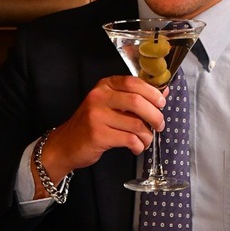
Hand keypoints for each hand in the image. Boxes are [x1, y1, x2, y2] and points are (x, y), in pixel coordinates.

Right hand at [33, 75, 166, 190]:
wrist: (67, 144)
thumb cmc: (92, 124)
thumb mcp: (110, 104)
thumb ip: (134, 98)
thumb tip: (163, 93)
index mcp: (105, 85)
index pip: (133, 83)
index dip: (152, 93)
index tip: (161, 103)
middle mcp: (99, 97)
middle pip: (137, 102)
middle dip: (155, 116)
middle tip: (159, 125)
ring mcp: (97, 116)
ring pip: (136, 124)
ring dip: (147, 136)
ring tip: (146, 140)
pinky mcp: (98, 135)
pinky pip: (129, 139)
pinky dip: (138, 145)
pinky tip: (136, 147)